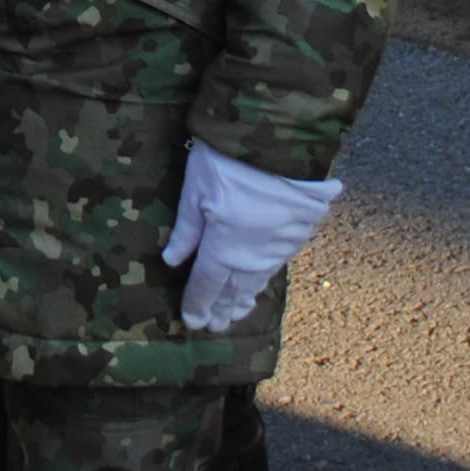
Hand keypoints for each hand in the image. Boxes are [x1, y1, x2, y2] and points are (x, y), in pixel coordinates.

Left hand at [159, 139, 343, 333]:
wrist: (281, 143)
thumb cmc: (228, 162)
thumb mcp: (196, 191)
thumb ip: (186, 229)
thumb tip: (172, 261)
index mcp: (222, 249)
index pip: (206, 286)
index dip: (198, 305)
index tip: (192, 322)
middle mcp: (252, 257)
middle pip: (233, 290)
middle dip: (222, 309)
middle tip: (216, 327)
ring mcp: (277, 248)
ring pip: (257, 281)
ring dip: (244, 298)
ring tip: (236, 313)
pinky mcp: (297, 235)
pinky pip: (275, 266)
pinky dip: (263, 278)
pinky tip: (260, 283)